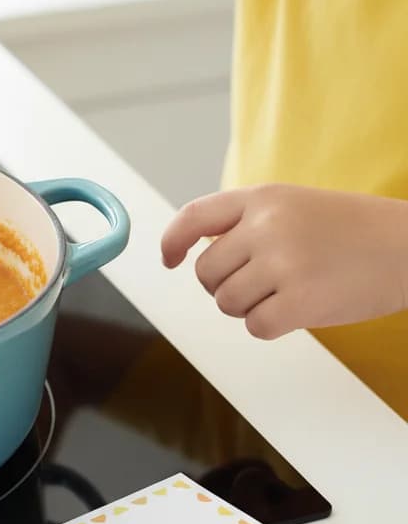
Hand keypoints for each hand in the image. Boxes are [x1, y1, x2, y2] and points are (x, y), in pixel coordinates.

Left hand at [161, 184, 407, 338]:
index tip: (169, 260)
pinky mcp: (300, 300)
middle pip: (206, 273)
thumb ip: (246, 221)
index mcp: (263, 198)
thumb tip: (192, 249)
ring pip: (226, 302)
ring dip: (250, 307)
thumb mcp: (295, 205)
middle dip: (224, 286)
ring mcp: (283, 262)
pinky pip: (255, 326)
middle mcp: (266, 225)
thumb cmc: (354, 231)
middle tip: (263, 283)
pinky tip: (299, 309)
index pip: (193, 217)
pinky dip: (271, 325)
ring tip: (287, 292)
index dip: (171, 241)